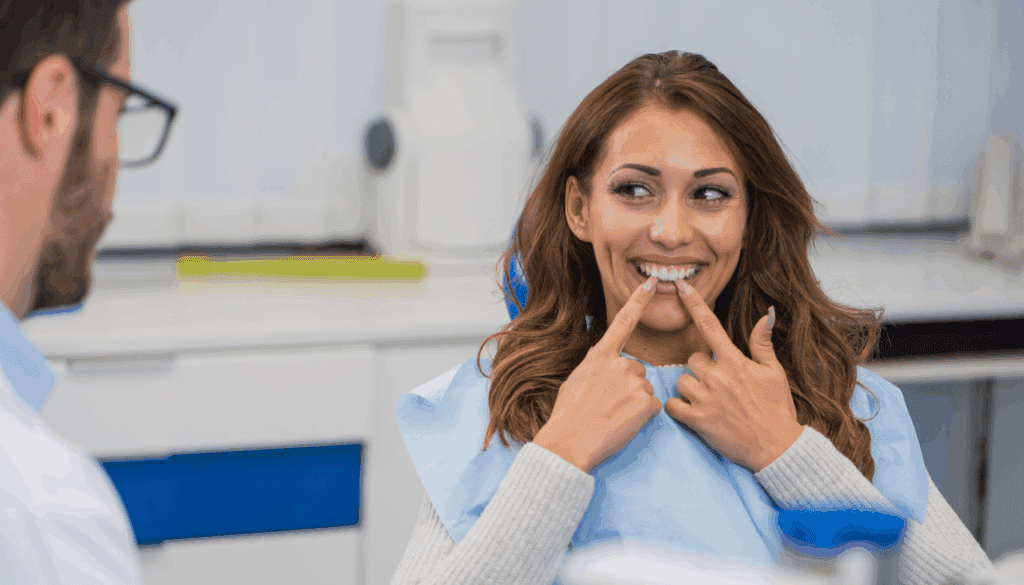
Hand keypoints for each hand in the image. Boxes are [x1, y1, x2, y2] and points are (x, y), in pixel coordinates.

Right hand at [533, 275, 662, 472]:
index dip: (638, 301)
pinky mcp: (646, 403)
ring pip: (644, 389)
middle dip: (628, 386)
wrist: (568, 442)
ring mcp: (634, 382)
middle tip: (607, 404)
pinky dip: (642, 416)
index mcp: (600, 355)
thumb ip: (596, 366)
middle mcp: (619, 363)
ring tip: (612, 415)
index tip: (651, 283)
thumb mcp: (575, 379)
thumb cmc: (568, 415)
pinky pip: (652, 406)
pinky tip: (623, 423)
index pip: (623, 321)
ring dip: (634, 402)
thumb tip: (605, 362)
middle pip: (637, 370)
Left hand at [664, 280, 802, 471]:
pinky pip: (672, 405)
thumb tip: (765, 314)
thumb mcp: (774, 373)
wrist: (776, 447)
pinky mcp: (697, 420)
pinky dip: (678, 408)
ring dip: (690, 390)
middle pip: (692, 359)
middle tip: (718, 386)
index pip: (710, 325)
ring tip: (710, 402)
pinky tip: (693, 413)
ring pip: (681, 381)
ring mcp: (706, 398)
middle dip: (700, 369)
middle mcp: (717, 376)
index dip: (694, 303)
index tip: (681, 286)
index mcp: (735, 361)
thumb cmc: (777, 408)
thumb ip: (762, 343)